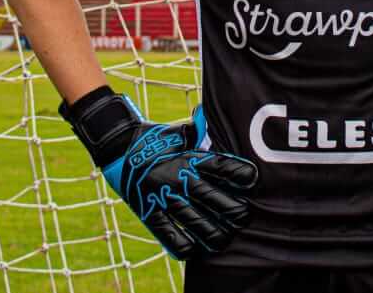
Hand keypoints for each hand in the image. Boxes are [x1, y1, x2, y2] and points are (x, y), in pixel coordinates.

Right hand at [60, 86, 257, 258]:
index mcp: (188, 157)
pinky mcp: (148, 210)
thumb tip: (218, 122)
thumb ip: (201, 132)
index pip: (220, 166)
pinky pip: (167, 232)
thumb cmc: (157, 139)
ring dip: (213, 233)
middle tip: (245, 217)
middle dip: (233, 210)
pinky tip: (195, 250)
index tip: (253, 180)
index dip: (239, 174)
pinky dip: (182, 244)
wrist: (120, 145)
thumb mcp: (181, 132)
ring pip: (193, 220)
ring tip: (226, 239)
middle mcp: (178, 177)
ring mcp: (162, 195)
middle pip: (211, 197)